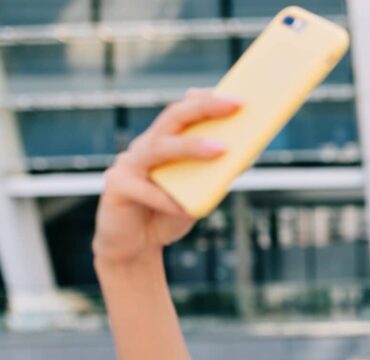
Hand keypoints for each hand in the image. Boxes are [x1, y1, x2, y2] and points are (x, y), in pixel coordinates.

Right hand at [91, 87, 241, 266]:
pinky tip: (185, 209)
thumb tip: (247, 155)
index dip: (207, 99)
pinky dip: (166, 200)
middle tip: (236, 105)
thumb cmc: (169, 216)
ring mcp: (128, 165)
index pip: (184, 111)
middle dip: (205, 108)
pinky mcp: (116, 188)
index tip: (236, 95)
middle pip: (173, 118)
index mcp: (165, 143)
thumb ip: (216, 175)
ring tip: (221, 150)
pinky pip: (145, 190)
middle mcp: (145, 147)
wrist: (134, 249)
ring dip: (191, 147)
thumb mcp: (200, 194)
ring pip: (158, 147)